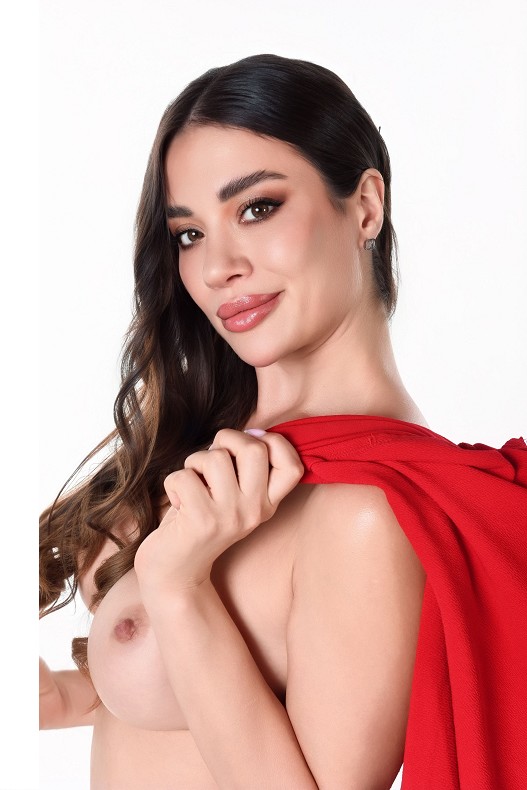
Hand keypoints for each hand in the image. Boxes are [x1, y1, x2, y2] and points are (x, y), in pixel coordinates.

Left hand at [134, 428, 302, 596]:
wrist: (175, 572)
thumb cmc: (199, 521)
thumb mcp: (232, 497)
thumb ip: (244, 467)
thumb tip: (253, 430)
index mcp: (266, 504)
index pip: (293, 466)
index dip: (275, 442)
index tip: (251, 445)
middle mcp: (254, 511)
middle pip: (254, 449)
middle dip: (227, 439)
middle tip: (213, 455)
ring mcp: (230, 517)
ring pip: (213, 459)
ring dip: (193, 462)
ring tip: (191, 482)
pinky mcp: (202, 521)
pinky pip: (183, 477)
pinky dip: (172, 483)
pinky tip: (177, 502)